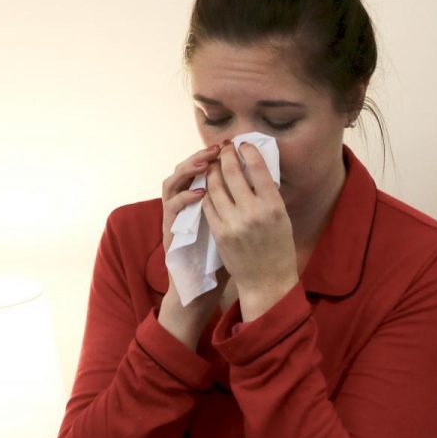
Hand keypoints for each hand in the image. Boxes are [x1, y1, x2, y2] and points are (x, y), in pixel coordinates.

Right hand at [157, 144, 227, 346]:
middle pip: (187, 171)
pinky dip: (184, 198)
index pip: (203, 172)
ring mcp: (174, 218)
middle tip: (219, 146)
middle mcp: (183, 207)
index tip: (234, 146)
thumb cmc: (224, 262)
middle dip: (203, 156)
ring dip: (187, 170)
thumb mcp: (233, 232)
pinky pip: (171, 208)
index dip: (215, 157)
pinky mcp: (168, 231)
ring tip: (205, 162)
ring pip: (172, 183)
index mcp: (200, 205)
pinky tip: (199, 193)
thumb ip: (241, 210)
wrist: (202, 291)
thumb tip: (267, 189)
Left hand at [202, 142, 299, 320]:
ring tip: (213, 164)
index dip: (248, 151)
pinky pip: (208, 205)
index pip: (258, 168)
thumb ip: (268, 195)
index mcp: (273, 206)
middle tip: (224, 148)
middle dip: (226, 155)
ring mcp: (233, 223)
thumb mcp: (282, 219)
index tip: (243, 144)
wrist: (267, 282)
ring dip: (212, 171)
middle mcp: (253, 212)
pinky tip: (208, 187)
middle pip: (232, 172)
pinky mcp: (218, 233)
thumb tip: (255, 169)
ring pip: (215, 186)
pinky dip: (207, 192)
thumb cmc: (278, 249)